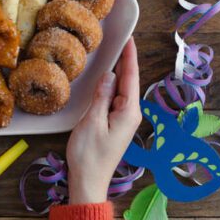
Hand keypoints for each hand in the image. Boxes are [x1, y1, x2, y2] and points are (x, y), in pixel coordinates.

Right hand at [66, 38, 140, 203]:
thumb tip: (109, 74)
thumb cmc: (89, 155)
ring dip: (118, 72)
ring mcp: (124, 120)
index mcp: (129, 112)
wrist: (88, 181)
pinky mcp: (116, 124)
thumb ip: (101, 96)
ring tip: (113, 52)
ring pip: (122, 89)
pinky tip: (105, 78)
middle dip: (125, 61)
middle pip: (129, 81)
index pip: (131, 77)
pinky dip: (111, 85)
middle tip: (120, 39)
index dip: (129, 56)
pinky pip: (115, 98)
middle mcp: (131, 114)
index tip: (129, 38)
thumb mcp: (92, 121)